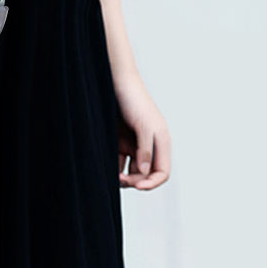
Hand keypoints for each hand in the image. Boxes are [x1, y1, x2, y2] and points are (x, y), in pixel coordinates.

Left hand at [113, 71, 170, 190]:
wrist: (115, 81)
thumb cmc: (133, 99)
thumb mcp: (143, 124)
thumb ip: (146, 148)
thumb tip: (145, 171)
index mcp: (161, 142)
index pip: (162, 172)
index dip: (152, 183)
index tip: (137, 186)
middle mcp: (148, 146)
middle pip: (145, 175)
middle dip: (135, 181)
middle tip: (119, 179)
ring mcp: (133, 144)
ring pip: (130, 170)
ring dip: (122, 177)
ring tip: (110, 175)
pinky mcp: (119, 140)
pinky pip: (117, 161)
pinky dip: (113, 167)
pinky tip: (104, 166)